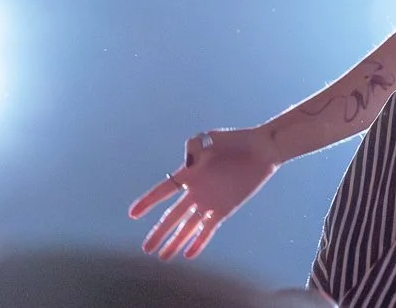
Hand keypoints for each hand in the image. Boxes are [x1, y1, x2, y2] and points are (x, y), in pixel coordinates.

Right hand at [129, 125, 280, 260]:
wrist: (262, 149)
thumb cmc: (236, 141)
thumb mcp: (208, 138)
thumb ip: (193, 148)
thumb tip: (187, 164)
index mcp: (190, 173)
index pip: (163, 190)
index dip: (148, 202)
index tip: (133, 214)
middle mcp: (196, 191)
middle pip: (172, 216)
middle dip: (159, 232)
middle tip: (146, 249)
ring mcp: (210, 202)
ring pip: (188, 226)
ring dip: (176, 241)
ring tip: (164, 257)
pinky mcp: (224, 209)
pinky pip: (208, 228)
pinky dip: (199, 242)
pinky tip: (189, 254)